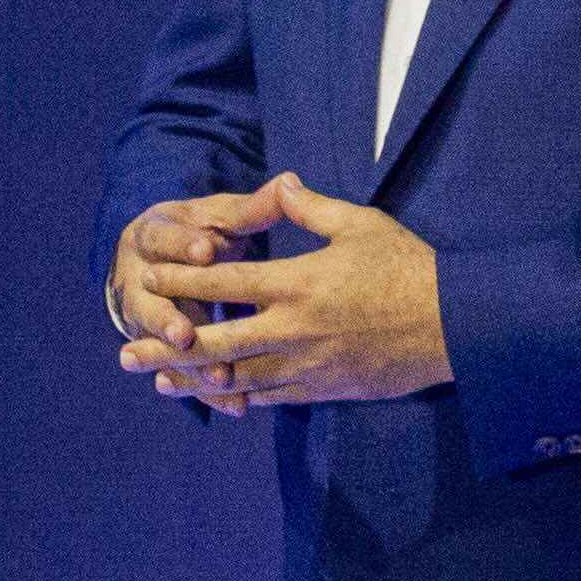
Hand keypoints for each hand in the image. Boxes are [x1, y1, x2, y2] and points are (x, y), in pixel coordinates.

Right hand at [109, 188, 284, 413]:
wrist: (158, 263)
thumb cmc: (198, 233)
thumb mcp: (217, 216)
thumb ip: (250, 209)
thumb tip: (289, 182)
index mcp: (152, 237)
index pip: (163, 239)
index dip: (184, 245)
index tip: (207, 250)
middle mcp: (139, 280)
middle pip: (149, 302)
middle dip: (168, 318)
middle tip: (186, 331)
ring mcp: (147, 319)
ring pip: (164, 346)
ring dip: (189, 364)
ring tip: (218, 377)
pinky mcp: (165, 350)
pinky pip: (185, 374)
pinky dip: (209, 392)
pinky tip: (236, 406)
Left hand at [122, 174, 447, 407]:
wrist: (454, 325)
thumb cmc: (408, 268)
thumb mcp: (361, 224)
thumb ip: (313, 209)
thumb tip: (282, 183)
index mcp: (297, 283)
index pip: (223, 281)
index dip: (181, 277)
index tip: (147, 273)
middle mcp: (293, 329)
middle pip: (214, 341)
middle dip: (167, 347)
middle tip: (126, 352)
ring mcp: (307, 365)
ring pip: (237, 377)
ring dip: (194, 381)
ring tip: (159, 385)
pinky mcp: (324, 389)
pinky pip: (271, 397)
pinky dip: (240, 397)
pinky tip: (217, 397)